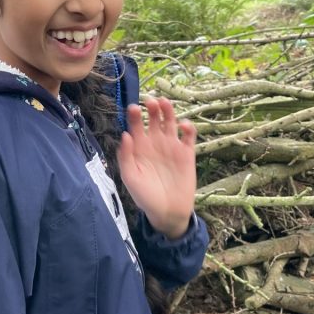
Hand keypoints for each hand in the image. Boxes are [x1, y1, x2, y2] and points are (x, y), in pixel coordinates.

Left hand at [118, 97, 196, 239]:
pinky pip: (188, 136)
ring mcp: (171, 146)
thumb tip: (124, 135)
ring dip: (168, 111)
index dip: (134, 115)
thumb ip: (125, 157)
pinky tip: (184, 125)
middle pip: (153, 119)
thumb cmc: (145, 196)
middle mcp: (154, 143)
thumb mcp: (131, 178)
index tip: (133, 108)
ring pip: (170, 122)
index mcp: (139, 147)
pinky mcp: (187, 153)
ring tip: (164, 103)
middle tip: (151, 101)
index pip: (135, 125)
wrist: (167, 212)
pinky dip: (188, 128)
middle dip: (152, 108)